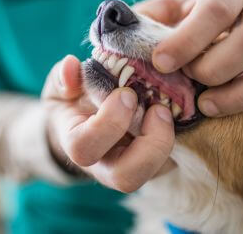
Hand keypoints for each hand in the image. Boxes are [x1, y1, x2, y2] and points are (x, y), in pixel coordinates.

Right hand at [42, 55, 174, 191]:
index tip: (126, 93)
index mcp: (78, 144)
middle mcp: (105, 164)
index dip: (108, 123)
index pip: (85, 148)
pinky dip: (180, 137)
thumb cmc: (73, 103)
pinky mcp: (154, 162)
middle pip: (126, 178)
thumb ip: (63, 77)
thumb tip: (71, 65)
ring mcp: (131, 166)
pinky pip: (172, 160)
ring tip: (167, 110)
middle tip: (158, 109)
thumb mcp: (62, 87)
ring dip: (167, 141)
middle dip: (148, 144)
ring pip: (154, 172)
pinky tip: (178, 111)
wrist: (85, 122)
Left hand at [136, 0, 242, 129]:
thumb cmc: (198, 9)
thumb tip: (116, 36)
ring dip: (240, 94)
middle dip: (215, 69)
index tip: (161, 63)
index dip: (188, 40)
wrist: (240, 4)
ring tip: (207, 106)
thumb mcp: (173, 3)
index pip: (216, 10)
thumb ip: (149, 16)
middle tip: (189, 82)